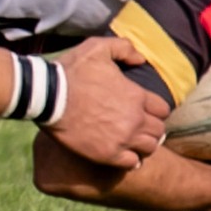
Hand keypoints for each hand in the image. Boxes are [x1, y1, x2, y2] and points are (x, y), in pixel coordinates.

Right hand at [46, 38, 169, 169]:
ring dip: (143, 144)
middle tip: (137, 125)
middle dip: (150, 127)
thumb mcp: (97, 48)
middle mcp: (135, 120)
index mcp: (137, 96)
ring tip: (132, 140)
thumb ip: (124, 48)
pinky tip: (122, 153)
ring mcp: (122, 140)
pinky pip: (132, 163)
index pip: (162, 109)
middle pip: (158, 130)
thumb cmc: (72, 71)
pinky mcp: (107, 155)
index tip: (143, 109)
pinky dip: (131, 159)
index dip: (154, 109)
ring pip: (149, 148)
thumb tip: (140, 59)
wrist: (48, 96)